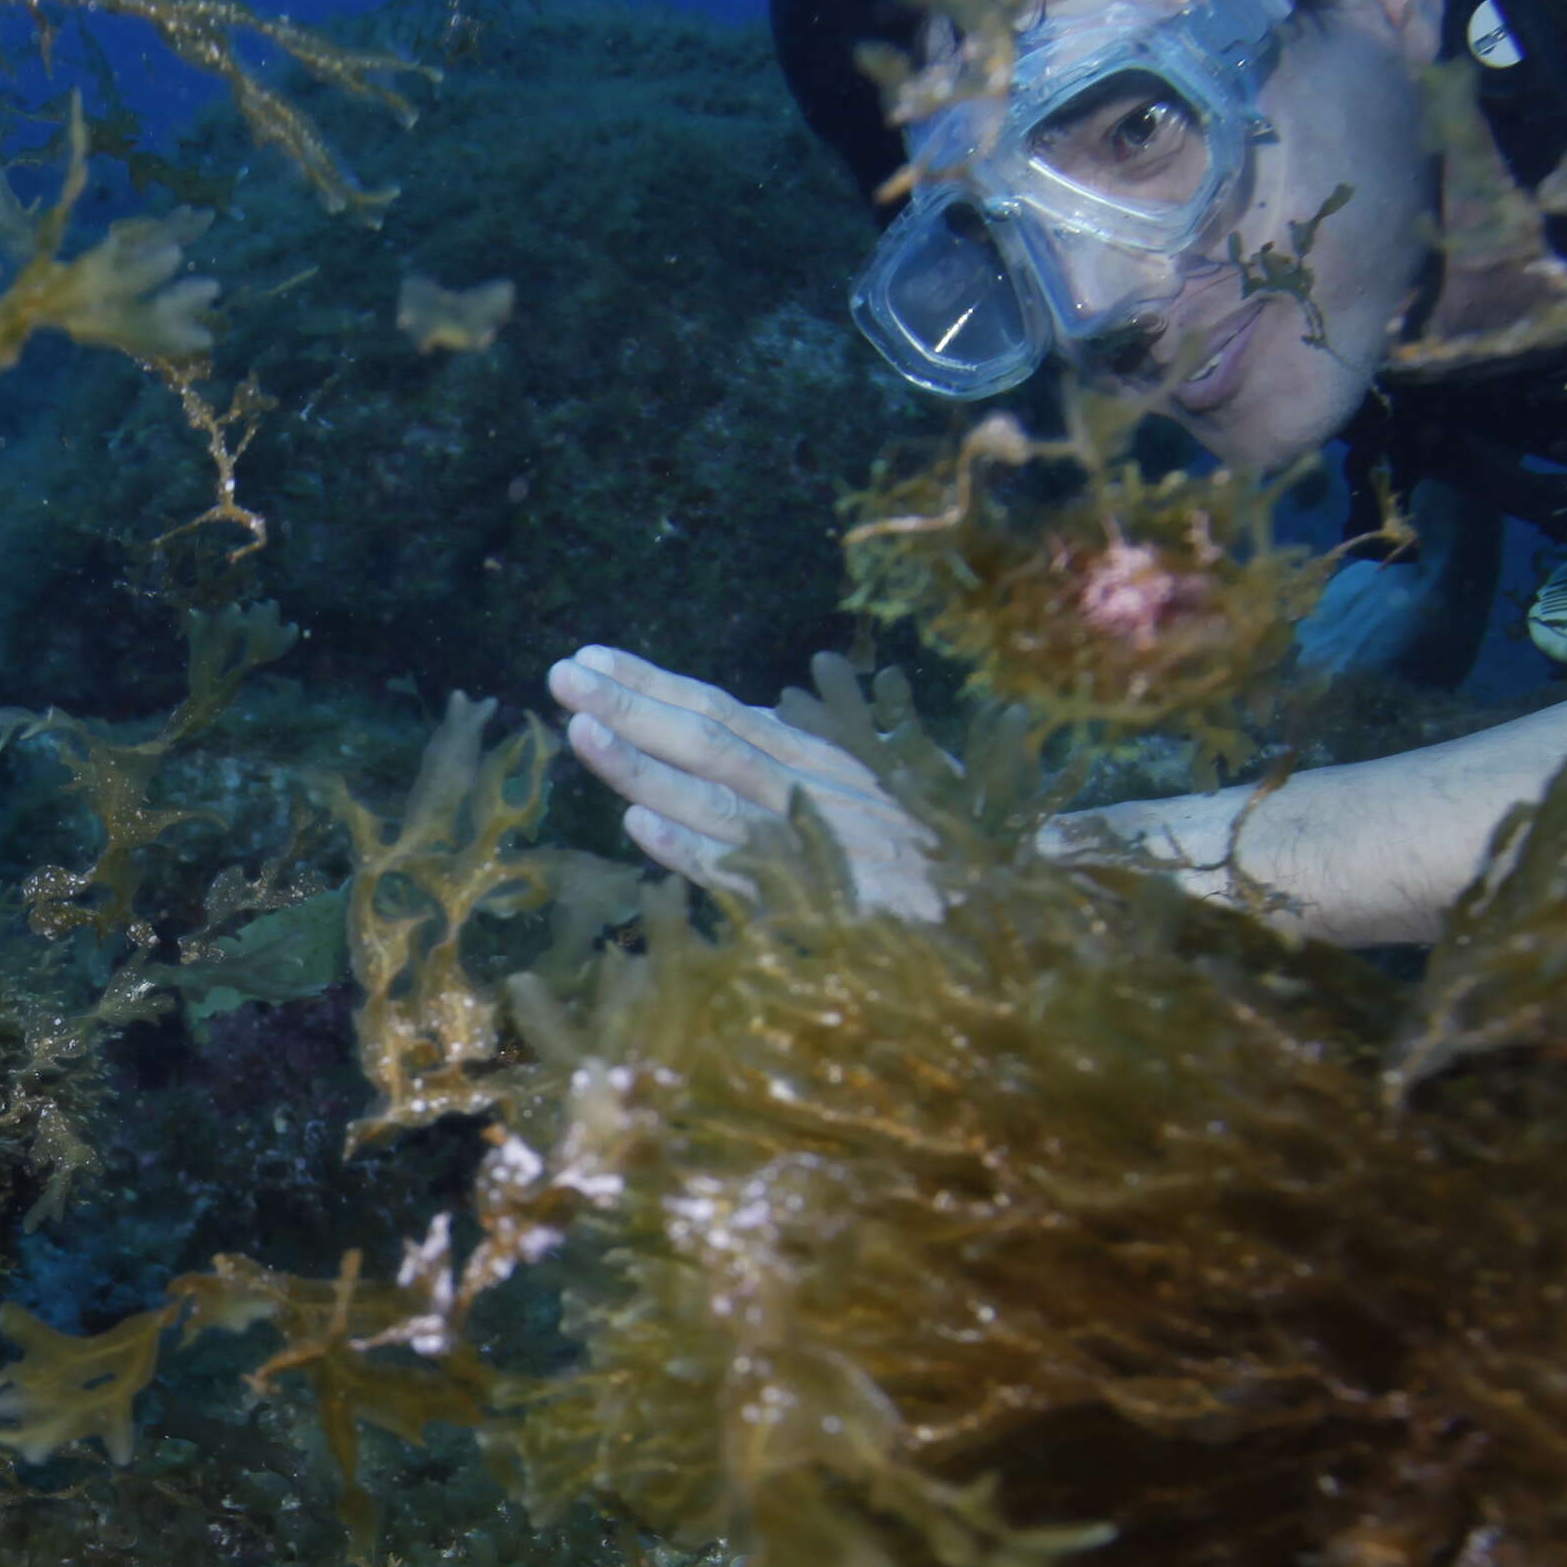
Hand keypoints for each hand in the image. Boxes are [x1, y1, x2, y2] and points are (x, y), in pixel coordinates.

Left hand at [546, 646, 943, 920]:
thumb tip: (753, 716)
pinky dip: (692, 848)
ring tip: (580, 734)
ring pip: (711, 798)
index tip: (591, 660)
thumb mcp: (874, 781)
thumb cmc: (939, 843)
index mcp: (814, 755)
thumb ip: (809, 756)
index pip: (720, 711)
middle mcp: (805, 788)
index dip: (651, 684)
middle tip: (562, 678)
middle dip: (629, 707)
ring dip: (642, 766)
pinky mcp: (816, 901)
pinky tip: (639, 825)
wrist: (1004, 906)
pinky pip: (741, 872)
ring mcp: (807, 843)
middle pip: (705, 739)